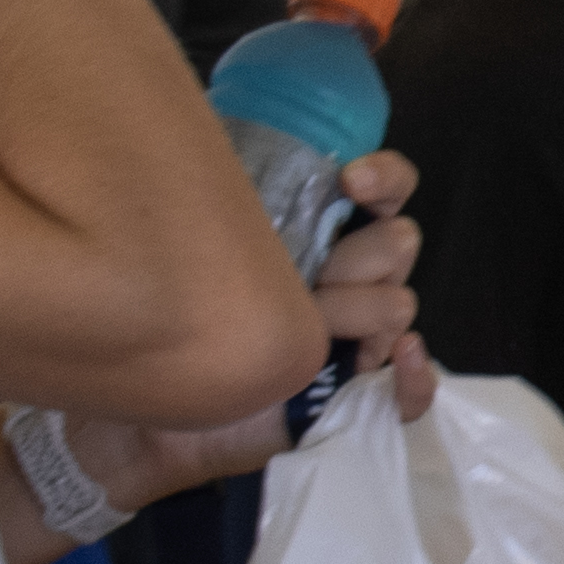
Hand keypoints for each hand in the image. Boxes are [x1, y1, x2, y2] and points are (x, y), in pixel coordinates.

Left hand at [65, 155, 435, 499]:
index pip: (387, 191)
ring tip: (306, 328)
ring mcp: (359, 341)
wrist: (149, 412)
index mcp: (325, 236)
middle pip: (398, 243)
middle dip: (354, 255)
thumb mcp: (204, 244)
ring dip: (352, 310)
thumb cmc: (173, 318)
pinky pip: (413, 396)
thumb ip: (231, 200)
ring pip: (398, 304)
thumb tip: (219, 150)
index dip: (384, 178)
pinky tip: (399, 356)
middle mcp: (351, 281)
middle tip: (304, 278)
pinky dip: (414, 376)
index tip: (350, 180)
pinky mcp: (359, 401)